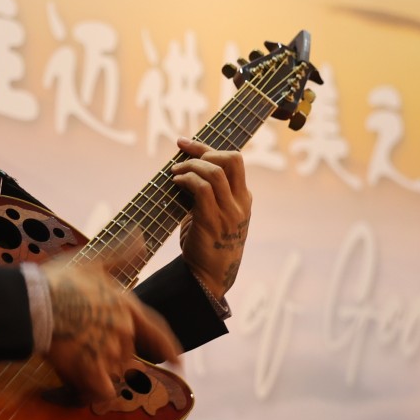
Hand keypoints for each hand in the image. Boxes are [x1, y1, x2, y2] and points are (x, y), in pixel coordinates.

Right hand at [42, 255, 181, 402]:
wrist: (36, 302)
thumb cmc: (59, 281)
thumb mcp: (93, 262)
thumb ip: (120, 254)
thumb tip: (140, 236)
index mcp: (127, 307)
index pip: (157, 332)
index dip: (169, 349)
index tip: (178, 364)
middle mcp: (125, 330)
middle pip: (128, 355)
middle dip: (110, 356)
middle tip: (83, 348)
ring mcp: (109, 350)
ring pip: (114, 372)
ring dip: (100, 372)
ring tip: (76, 359)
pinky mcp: (92, 367)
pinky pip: (103, 390)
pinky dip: (96, 392)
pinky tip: (85, 387)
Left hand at [171, 137, 251, 299]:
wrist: (210, 275)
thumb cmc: (208, 243)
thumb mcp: (215, 213)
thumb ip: (208, 193)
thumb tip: (185, 169)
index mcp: (244, 198)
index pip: (234, 160)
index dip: (207, 147)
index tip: (184, 143)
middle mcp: (240, 203)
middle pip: (230, 159)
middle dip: (201, 151)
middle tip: (180, 157)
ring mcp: (229, 212)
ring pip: (214, 172)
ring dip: (190, 166)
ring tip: (175, 173)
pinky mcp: (212, 221)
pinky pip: (201, 190)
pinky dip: (186, 180)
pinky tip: (176, 183)